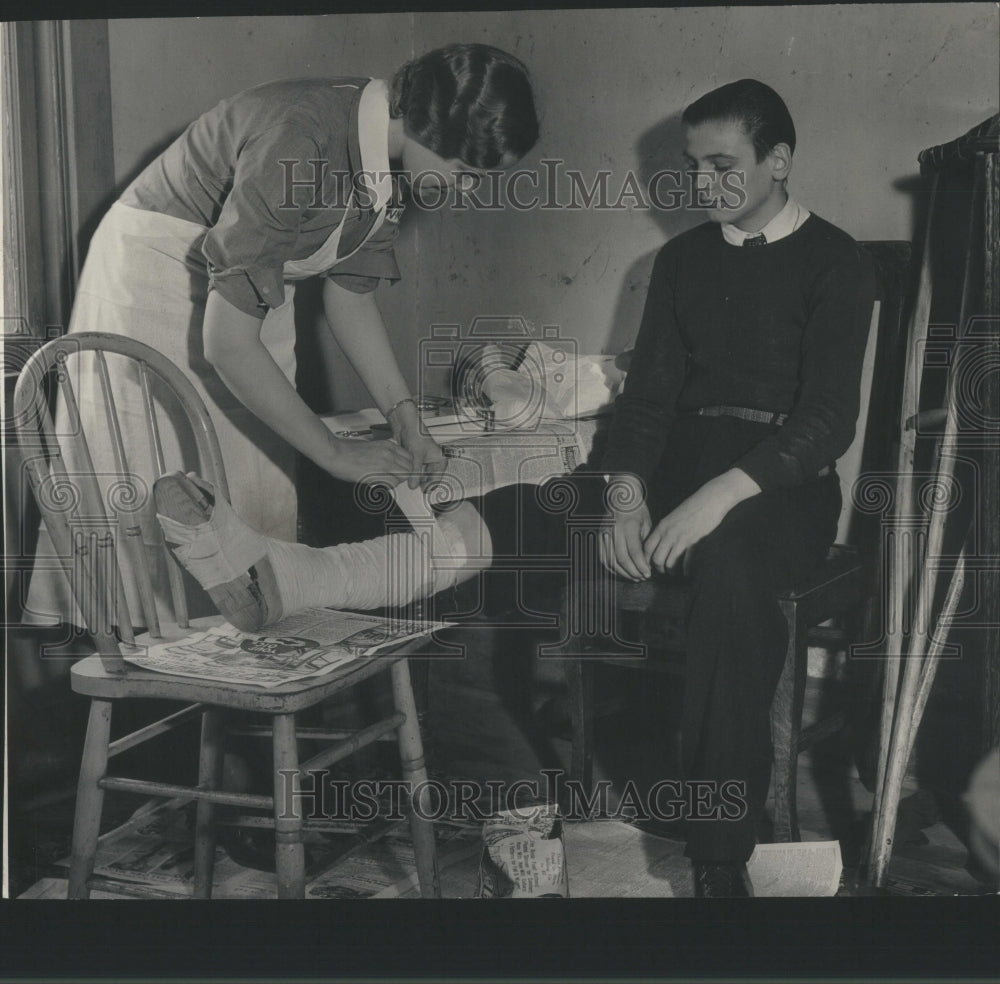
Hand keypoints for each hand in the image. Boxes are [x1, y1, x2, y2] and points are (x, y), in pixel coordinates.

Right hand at [325, 435, 415, 486]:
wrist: (335, 453)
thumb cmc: (348, 450)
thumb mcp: (372, 446)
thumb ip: (384, 452)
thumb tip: (391, 461)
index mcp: (388, 445)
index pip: (409, 457)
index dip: (407, 466)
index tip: (402, 470)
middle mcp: (389, 453)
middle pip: (409, 467)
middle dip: (404, 474)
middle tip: (395, 477)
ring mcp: (385, 463)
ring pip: (404, 475)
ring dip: (398, 480)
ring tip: (387, 480)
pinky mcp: (378, 473)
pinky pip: (394, 483)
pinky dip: (390, 485)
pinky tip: (380, 483)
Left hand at [388, 400, 445, 488]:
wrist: (406, 425)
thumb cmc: (416, 434)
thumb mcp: (417, 456)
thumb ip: (415, 472)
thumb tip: (413, 485)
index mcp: (440, 460)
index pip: (437, 479)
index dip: (429, 486)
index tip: (422, 491)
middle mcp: (434, 462)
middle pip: (429, 479)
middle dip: (421, 482)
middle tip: (413, 488)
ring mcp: (425, 462)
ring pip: (421, 476)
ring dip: (415, 478)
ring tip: (408, 481)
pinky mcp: (416, 461)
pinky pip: (414, 471)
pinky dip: (410, 473)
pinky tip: (405, 476)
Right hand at [599, 474, 651, 580]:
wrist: (621, 498)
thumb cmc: (637, 512)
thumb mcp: (646, 524)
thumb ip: (645, 543)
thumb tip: (646, 563)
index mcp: (628, 526)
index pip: (634, 551)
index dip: (641, 565)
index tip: (648, 573)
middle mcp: (614, 530)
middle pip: (622, 558)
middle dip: (633, 571)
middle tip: (643, 577)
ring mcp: (605, 534)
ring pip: (611, 560)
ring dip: (623, 572)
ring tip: (634, 577)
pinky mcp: (600, 537)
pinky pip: (604, 558)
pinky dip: (612, 568)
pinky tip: (622, 572)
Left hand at [643, 469, 759, 574]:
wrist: (711, 499)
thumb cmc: (693, 507)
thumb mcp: (673, 516)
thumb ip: (665, 529)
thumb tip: (659, 542)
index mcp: (662, 526)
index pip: (646, 547)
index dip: (646, 559)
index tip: (650, 565)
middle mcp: (668, 533)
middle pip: (656, 559)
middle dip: (658, 569)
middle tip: (664, 571)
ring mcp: (681, 538)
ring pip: (669, 563)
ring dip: (672, 571)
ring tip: (676, 573)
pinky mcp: (694, 541)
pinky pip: (686, 563)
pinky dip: (686, 571)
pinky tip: (687, 573)